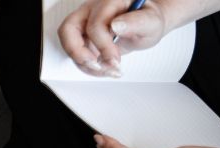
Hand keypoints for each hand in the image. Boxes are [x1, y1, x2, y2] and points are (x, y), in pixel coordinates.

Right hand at [59, 0, 177, 74]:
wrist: (146, 25)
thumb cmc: (148, 20)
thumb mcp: (151, 21)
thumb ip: (136, 22)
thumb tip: (116, 25)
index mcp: (109, 2)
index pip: (95, 25)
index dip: (103, 46)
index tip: (115, 60)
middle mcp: (92, 10)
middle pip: (68, 29)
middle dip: (79, 53)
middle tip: (96, 65)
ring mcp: (85, 23)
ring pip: (68, 43)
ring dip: (83, 63)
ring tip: (104, 70)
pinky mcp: (83, 37)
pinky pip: (75, 52)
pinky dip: (86, 65)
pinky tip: (103, 68)